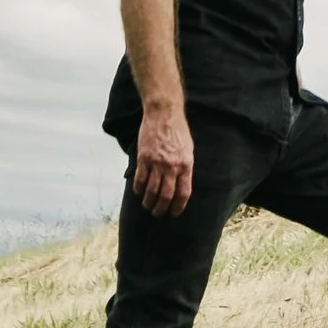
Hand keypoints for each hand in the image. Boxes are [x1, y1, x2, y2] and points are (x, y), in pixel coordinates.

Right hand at [130, 102, 195, 216]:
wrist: (164, 113)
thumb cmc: (178, 131)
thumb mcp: (188, 149)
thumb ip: (185, 167)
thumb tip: (181, 185)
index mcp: (186, 165)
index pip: (183, 193)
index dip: (178, 206)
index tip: (174, 213)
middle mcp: (172, 166)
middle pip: (166, 196)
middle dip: (161, 208)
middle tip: (157, 213)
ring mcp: (157, 163)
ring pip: (151, 190)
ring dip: (148, 202)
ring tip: (147, 206)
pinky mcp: (144, 158)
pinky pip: (140, 179)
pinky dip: (138, 188)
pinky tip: (138, 192)